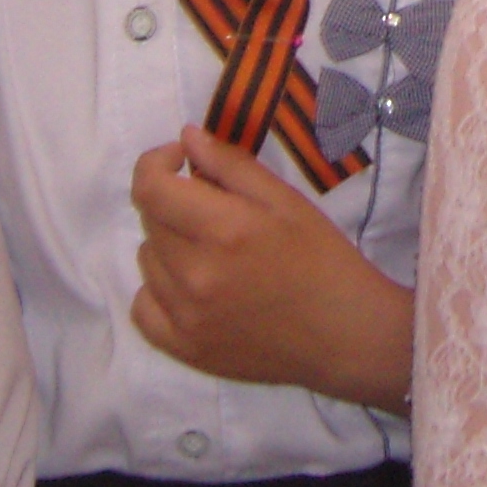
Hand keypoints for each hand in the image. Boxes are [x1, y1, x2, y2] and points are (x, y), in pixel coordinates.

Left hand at [127, 125, 415, 408]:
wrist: (344, 334)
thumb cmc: (323, 259)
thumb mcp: (286, 200)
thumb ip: (231, 165)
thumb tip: (186, 138)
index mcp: (223, 229)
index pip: (150, 188)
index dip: (156, 163)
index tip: (180, 159)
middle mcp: (194, 274)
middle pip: (151, 222)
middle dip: (173, 202)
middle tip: (212, 208)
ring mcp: (185, 317)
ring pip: (148, 261)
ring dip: (168, 244)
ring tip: (209, 250)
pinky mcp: (185, 348)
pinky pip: (143, 309)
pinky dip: (158, 290)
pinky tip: (188, 286)